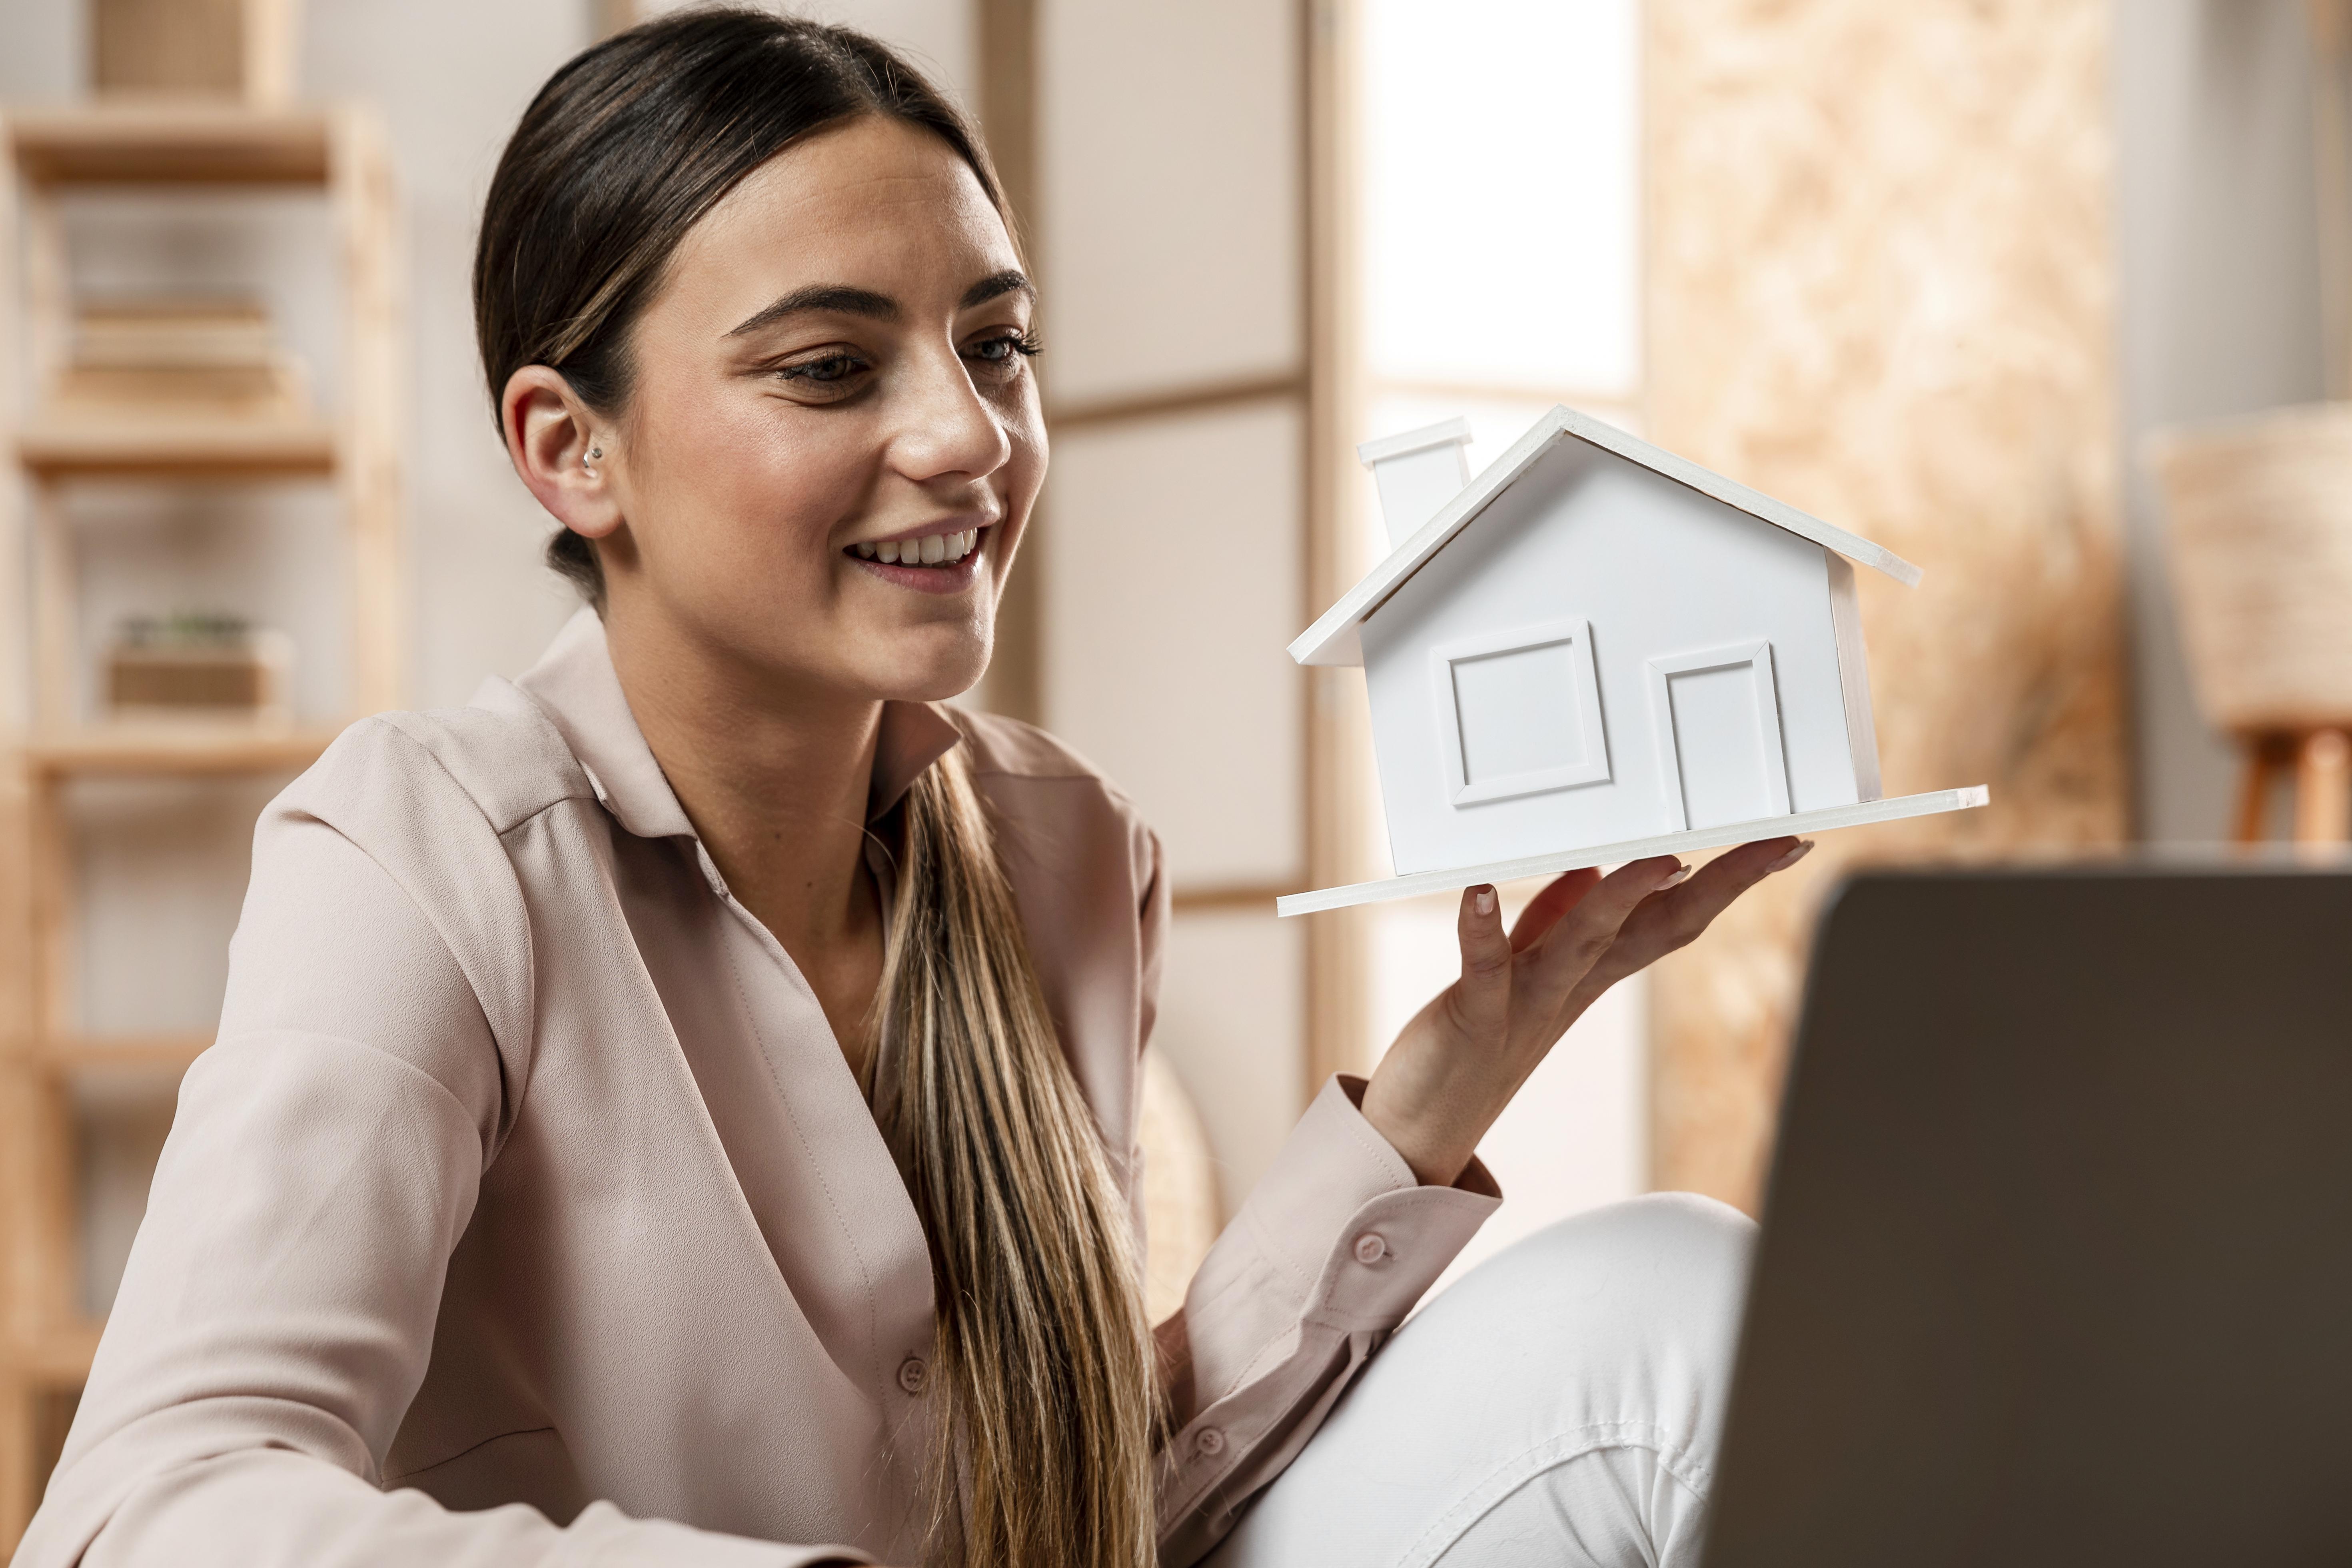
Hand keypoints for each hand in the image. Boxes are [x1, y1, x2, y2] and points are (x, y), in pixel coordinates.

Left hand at [1359, 836, 1810, 1185]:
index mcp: (1590, 973)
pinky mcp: (1474, 1015)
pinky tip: (1480, 891)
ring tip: (1657, 859)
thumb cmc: (1470, 1048)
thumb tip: (1591, 866)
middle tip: (1773, 845)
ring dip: (1620, 899)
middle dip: (1718, 885)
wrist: (1422, 1132)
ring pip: (1584, 943)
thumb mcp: (1523, 972)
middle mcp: (1571, 986)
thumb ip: (1553, 918)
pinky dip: (1482, 927)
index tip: (1780, 844)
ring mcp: (1527, 1003)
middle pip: (1657, 928)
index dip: (1726, 881)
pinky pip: (1484, 967)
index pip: (1671, 918)